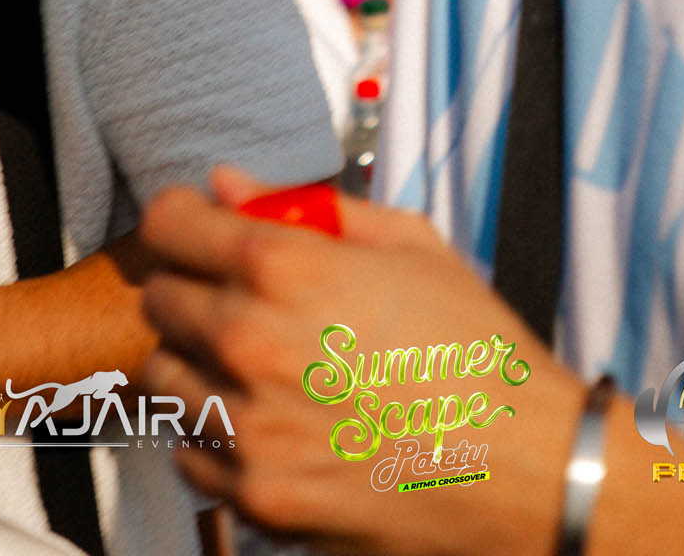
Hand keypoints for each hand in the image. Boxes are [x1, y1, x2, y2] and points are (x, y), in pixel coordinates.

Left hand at [137, 165, 583, 555]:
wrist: (525, 468)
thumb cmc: (475, 352)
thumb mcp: (409, 245)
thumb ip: (308, 207)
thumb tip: (230, 185)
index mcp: (286, 268)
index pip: (170, 222)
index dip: (182, 218)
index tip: (195, 228)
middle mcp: (251, 343)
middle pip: (158, 298)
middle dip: (191, 286)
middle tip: (240, 298)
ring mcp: (248, 428)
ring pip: (162, 377)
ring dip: (196, 362)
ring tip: (258, 364)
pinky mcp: (256, 498)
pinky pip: (189, 452)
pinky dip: (213, 434)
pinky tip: (267, 420)